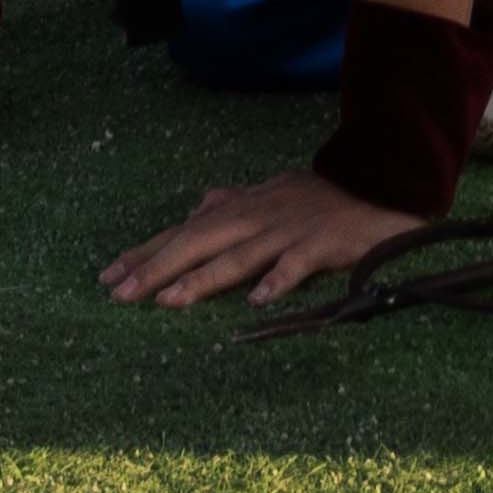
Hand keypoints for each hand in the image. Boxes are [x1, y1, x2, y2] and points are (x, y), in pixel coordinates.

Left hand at [100, 165, 423, 309]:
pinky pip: (297, 264)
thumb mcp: (274, 193)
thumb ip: (235, 202)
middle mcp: (260, 214)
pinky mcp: (324, 243)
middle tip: (121, 294)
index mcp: (246, 205)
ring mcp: (291, 228)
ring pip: (240, 254)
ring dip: (204, 278)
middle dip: (158, 266)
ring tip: (170, 301)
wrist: (384, 190)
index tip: (108, 276)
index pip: (185, 229)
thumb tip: (198, 207)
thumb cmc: (324, 200)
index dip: (147, 251)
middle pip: (200, 240)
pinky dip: (278, 280)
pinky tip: (257, 302)